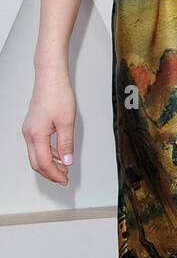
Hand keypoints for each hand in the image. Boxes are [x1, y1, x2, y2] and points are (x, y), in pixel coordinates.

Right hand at [23, 67, 76, 183]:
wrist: (50, 77)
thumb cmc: (58, 94)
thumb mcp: (67, 122)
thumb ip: (66, 144)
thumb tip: (67, 161)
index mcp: (36, 134)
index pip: (44, 163)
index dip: (55, 174)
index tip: (65, 180)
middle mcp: (29, 133)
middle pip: (36, 162)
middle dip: (50, 173)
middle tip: (64, 178)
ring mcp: (29, 129)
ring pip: (36, 154)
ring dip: (49, 163)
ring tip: (64, 167)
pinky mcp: (32, 125)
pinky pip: (38, 145)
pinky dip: (48, 152)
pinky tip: (59, 153)